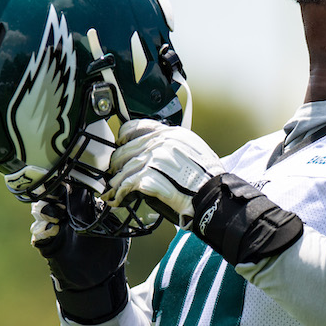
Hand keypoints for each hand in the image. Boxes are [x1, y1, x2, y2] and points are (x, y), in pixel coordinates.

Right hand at [30, 184, 129, 322]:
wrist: (101, 279)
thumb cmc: (110, 252)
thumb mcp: (116, 230)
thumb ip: (111, 214)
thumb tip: (113, 197)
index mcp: (82, 208)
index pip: (69, 188)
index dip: (65, 180)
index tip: (67, 176)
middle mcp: (66, 215)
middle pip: (49, 195)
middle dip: (50, 191)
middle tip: (57, 192)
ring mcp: (55, 229)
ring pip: (40, 211)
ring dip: (45, 209)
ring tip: (56, 213)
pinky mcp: (49, 245)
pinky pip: (38, 233)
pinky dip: (42, 229)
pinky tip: (53, 229)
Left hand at [103, 120, 224, 226]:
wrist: (212, 194)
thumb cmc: (208, 177)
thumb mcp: (194, 148)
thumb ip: (172, 145)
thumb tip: (155, 150)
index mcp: (171, 133)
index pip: (136, 127)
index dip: (124, 138)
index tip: (120, 144)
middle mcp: (160, 143)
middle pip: (126, 150)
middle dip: (117, 163)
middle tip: (115, 172)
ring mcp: (153, 159)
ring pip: (124, 169)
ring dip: (117, 182)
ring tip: (114, 190)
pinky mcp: (149, 177)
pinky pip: (126, 184)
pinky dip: (119, 193)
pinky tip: (117, 198)